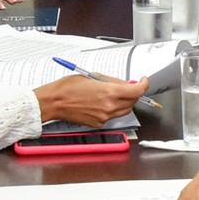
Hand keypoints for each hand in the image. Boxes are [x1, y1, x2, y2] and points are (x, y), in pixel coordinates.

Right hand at [34, 75, 148, 126]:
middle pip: (133, 101)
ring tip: (115, 93)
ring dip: (125, 102)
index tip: (143, 81)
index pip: (137, 91)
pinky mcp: (98, 123)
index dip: (144, 85)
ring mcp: (104, 117)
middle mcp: (109, 106)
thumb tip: (125, 83)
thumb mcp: (94, 76)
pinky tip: (103, 102)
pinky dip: (113, 109)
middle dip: (133, 93)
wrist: (54, 102)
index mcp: (110, 92)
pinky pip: (113, 116)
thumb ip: (113, 81)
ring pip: (125, 110)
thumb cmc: (69, 87)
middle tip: (128, 86)